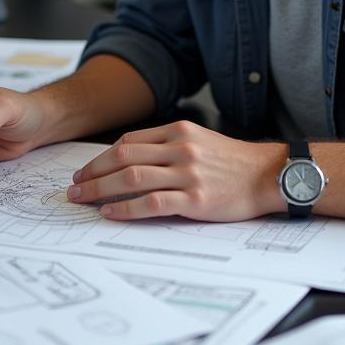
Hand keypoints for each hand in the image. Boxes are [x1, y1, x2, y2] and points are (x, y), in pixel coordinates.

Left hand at [67, 120, 285, 221]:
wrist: (269, 175)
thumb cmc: (234, 162)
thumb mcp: (200, 141)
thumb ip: (169, 145)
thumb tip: (131, 159)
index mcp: (179, 131)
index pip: (129, 141)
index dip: (101, 157)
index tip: (86, 170)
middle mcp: (181, 149)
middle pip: (123, 158)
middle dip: (92, 173)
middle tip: (74, 187)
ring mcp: (188, 174)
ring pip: (131, 179)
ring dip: (100, 190)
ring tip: (83, 200)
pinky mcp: (195, 200)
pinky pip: (152, 203)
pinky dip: (126, 208)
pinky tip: (111, 212)